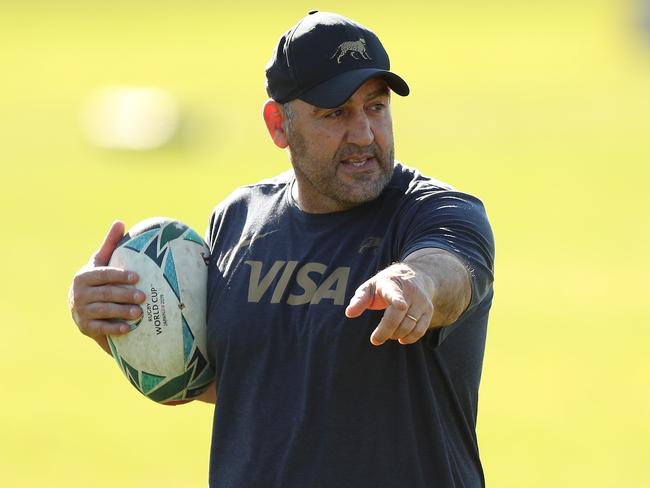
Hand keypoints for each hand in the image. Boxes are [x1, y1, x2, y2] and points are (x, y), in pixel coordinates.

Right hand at [68, 221, 144, 352]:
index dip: (119, 275)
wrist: (82, 309)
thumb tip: (120, 221)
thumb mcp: (100, 262)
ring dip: (121, 312)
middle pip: (105, 293)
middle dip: (125, 295)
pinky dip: (114, 328)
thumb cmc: (97, 280)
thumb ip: (110, 244)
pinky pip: (101, 328)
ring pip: (103, 311)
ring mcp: (81, 312)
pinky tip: (129, 328)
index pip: (103, 275)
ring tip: (139, 312)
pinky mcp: (85, 327)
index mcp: (84, 276)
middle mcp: (79, 294)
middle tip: (144, 296)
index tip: (137, 277)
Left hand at [345, 263, 433, 345]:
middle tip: (375, 340)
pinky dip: (409, 338)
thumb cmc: (384, 285)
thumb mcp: (369, 287)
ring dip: (395, 335)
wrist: (413, 276)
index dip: (397, 299)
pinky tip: (400, 338)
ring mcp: (421, 301)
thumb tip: (349, 313)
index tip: (401, 305)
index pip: (395, 292)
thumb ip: (359, 300)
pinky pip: (420, 330)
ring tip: (387, 334)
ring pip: (409, 325)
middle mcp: (409, 292)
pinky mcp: (428, 310)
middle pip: (398, 316)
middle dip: (385, 331)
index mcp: (391, 284)